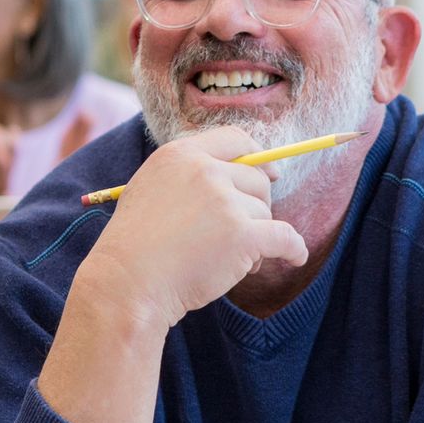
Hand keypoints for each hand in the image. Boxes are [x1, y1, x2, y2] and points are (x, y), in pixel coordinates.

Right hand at [78, 126, 308, 330]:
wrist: (128, 283)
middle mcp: (206, 170)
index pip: (234, 139)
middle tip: (238, 235)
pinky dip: (293, 248)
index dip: (257, 157)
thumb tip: (233, 175)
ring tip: (227, 260)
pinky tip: (295, 257)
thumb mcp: (150, 189)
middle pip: (257, 180)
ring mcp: (225, 202)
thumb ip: (187, 176)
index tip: (270, 175)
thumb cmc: (135, 246)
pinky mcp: (242, 235)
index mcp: (181, 154)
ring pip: (265, 214)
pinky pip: (285, 237)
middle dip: (255, 207)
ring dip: (256, 238)